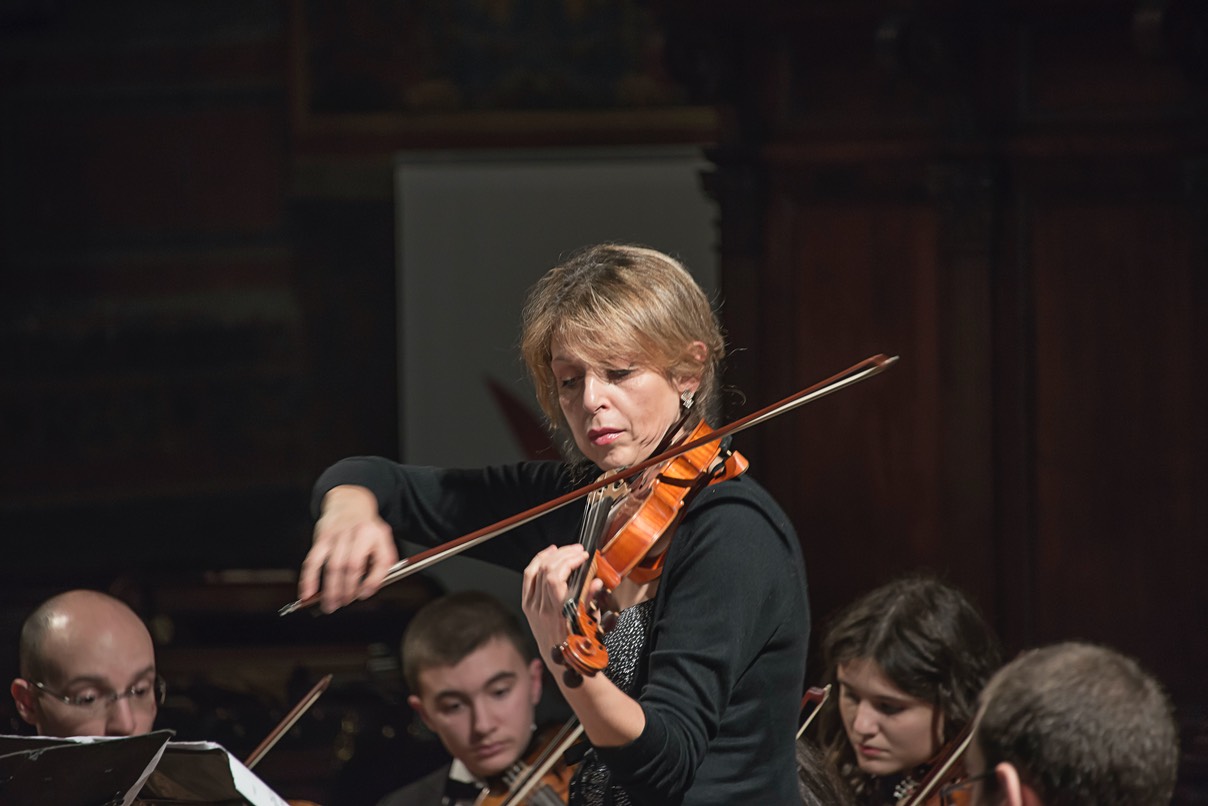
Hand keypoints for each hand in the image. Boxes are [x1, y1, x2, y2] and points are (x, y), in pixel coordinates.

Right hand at [298, 486, 398, 612]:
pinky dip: (308, 579)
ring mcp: (337, 534)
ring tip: (329, 606)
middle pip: (352, 566)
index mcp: (376, 534)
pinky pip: (312, 560)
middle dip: (348, 589)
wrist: (349, 501)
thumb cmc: (367, 528)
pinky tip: (306, 594)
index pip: (379, 560)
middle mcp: (357, 533)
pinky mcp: (321, 537)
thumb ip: (382, 562)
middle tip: (344, 603)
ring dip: (330, 589)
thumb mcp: (383, 539)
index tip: (365, 594)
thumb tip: (369, 589)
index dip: (373, 580)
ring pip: (332, 566)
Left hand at [521, 544, 589, 664]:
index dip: (569, 561)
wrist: (560, 661)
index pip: (555, 577)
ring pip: (536, 570)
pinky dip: (538, 562)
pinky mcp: (527, 605)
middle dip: (564, 554)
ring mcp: (532, 606)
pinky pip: (528, 577)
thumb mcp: (589, 624)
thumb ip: (590, 601)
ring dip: (553, 555)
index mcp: (558, 612)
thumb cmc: (577, 644)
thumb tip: (597, 582)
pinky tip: (548, 554)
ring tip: (566, 549)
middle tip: (578, 550)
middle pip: (547, 569)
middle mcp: (542, 608)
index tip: (583, 557)